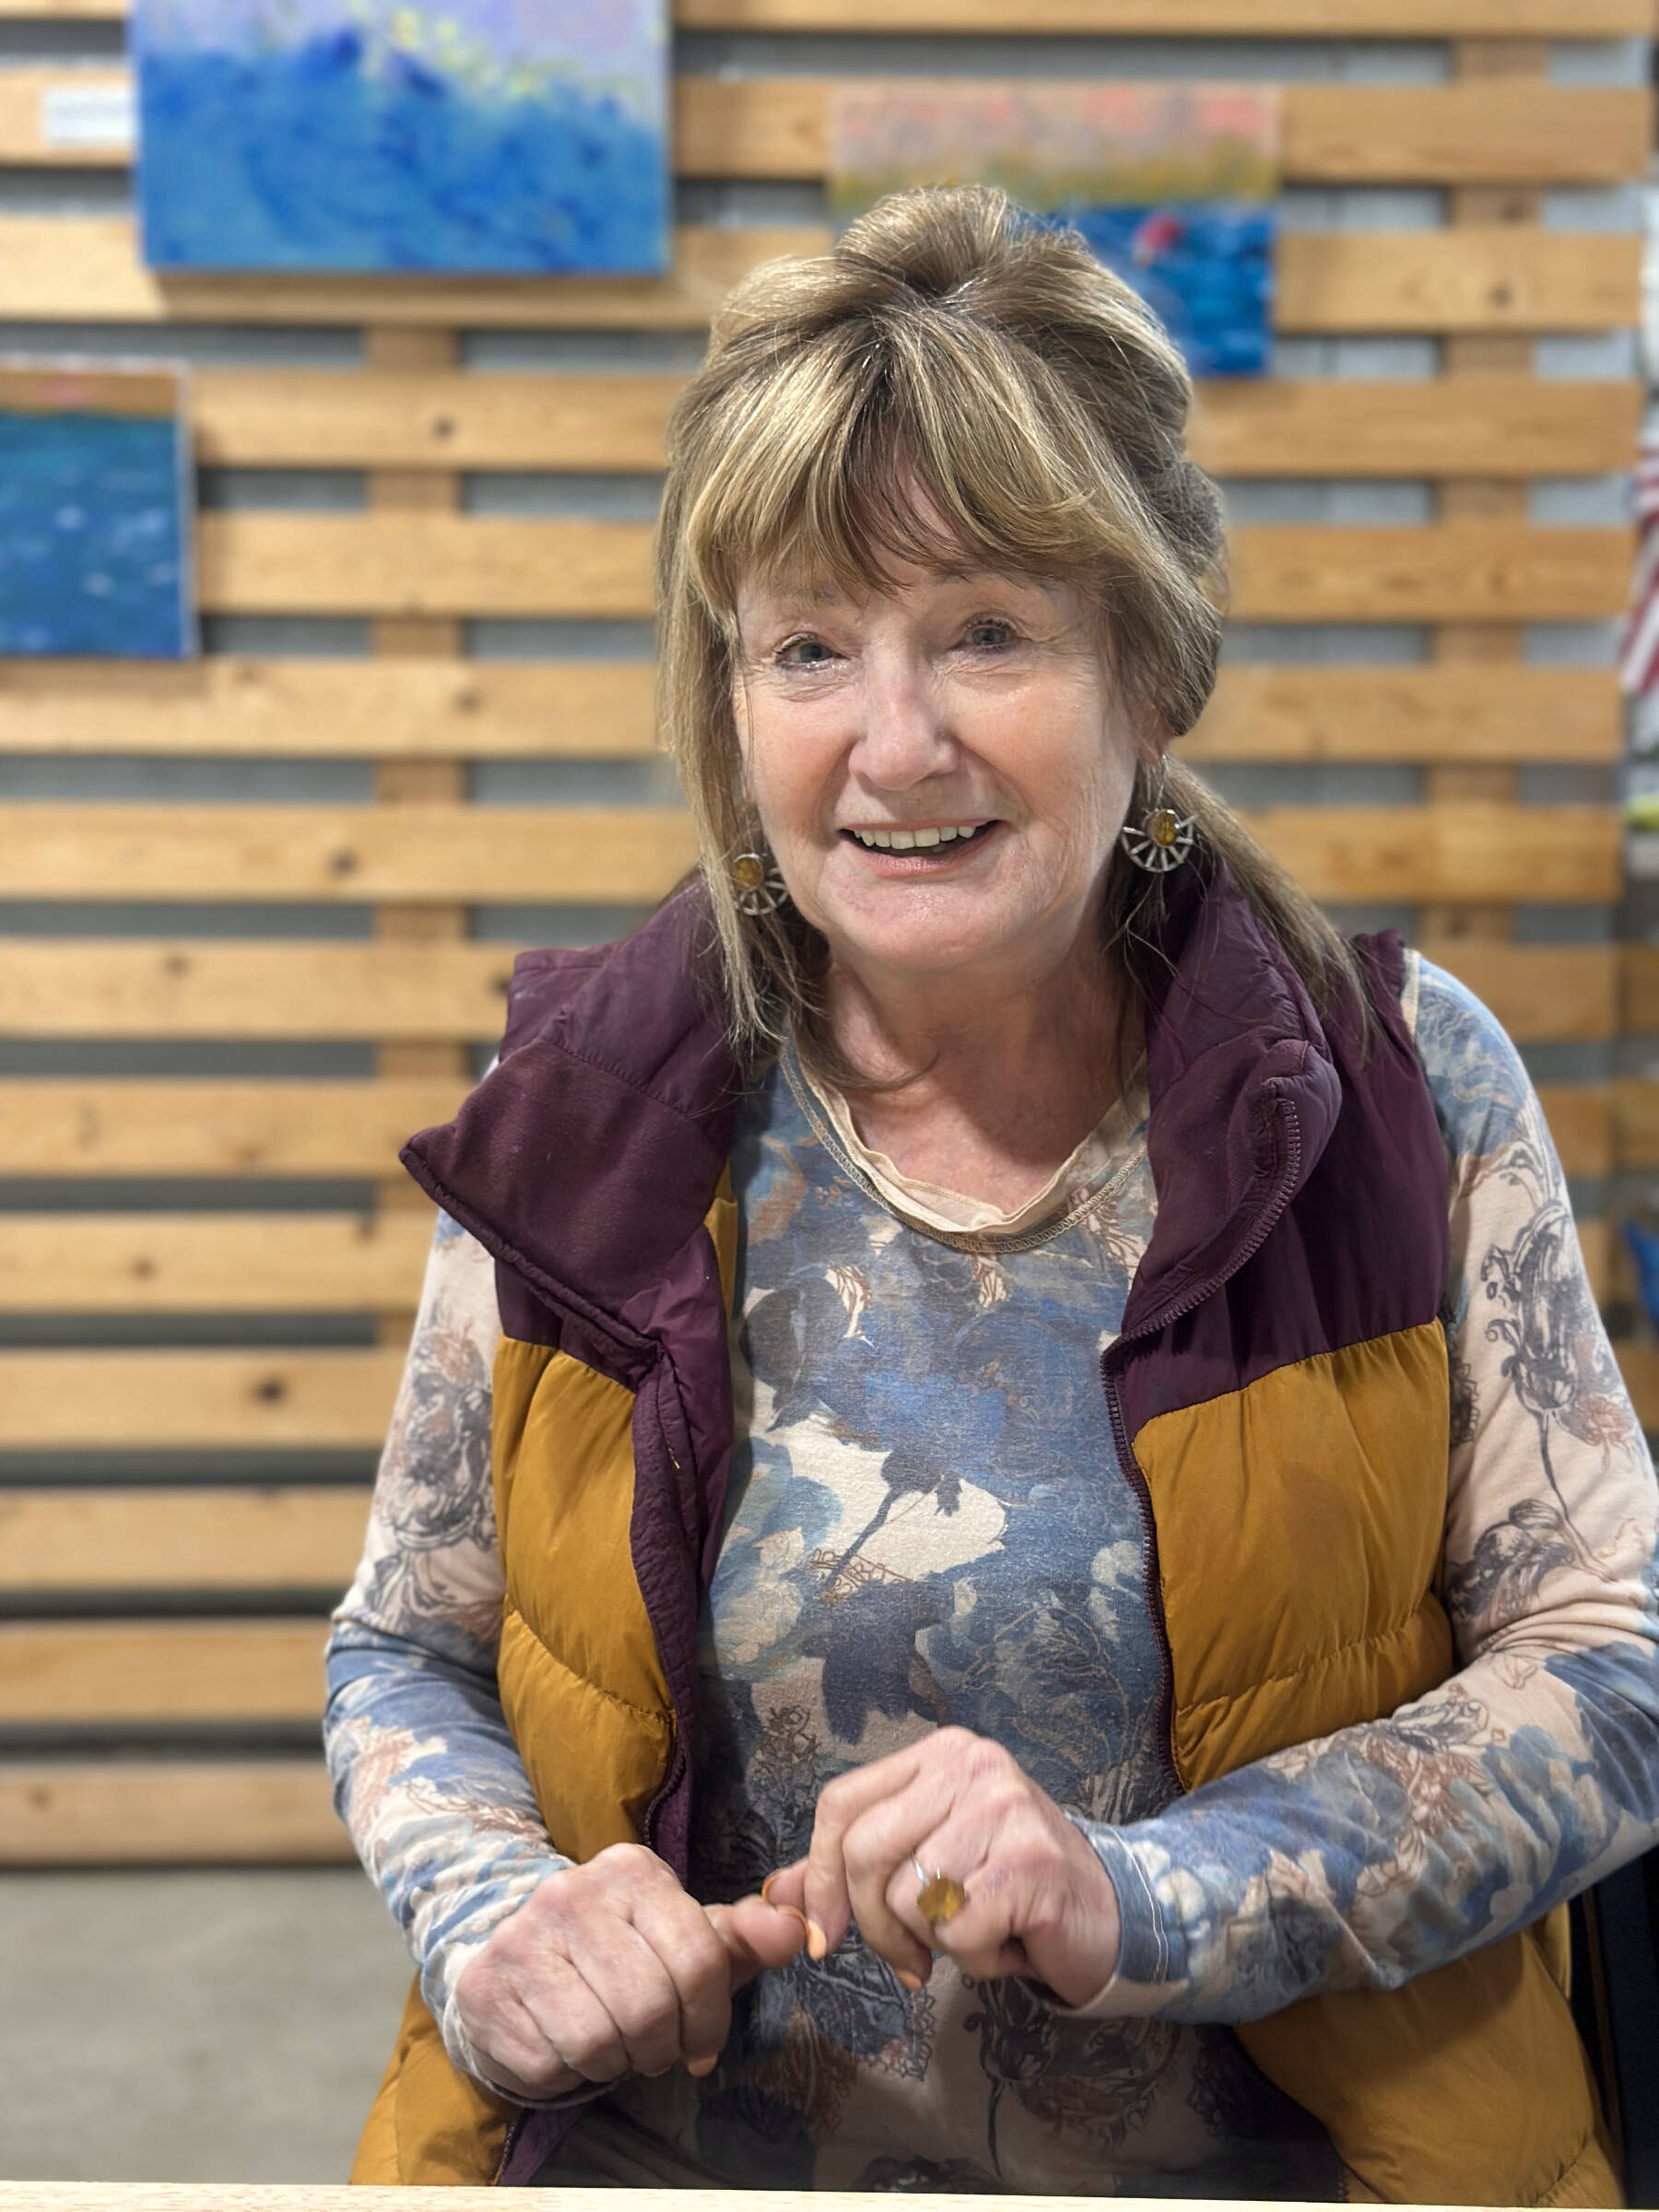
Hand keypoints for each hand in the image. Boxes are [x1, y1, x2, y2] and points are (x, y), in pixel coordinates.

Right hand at [453, 1841, 807, 2100]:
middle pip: (649, 2006)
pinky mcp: (486, 1988)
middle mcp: (572, 1892)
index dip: (711, 2019)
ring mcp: (521, 1937)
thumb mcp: (685, 1939)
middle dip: (661, 2046)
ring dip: (616, 2061)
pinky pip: (551, 2063)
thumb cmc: (620, 1955)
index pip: (698, 1957)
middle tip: (654, 2047)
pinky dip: (568, 2073)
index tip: (701, 2042)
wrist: (514, 1959)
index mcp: (632, 1870)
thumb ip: (745, 1936)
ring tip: (612, 2043)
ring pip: (599, 2040)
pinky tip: (566, 2045)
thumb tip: (798, 1929)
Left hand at [763, 1727, 1120, 2008]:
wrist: (1110, 1913)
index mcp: (939, 1754)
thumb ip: (852, 1870)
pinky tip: (1011, 1940)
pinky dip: (977, 1959)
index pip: (841, 1804)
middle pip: (864, 1851)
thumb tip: (775, 1894)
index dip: (818, 1875)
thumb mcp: (927, 1861)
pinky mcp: (1029, 1865)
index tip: (823, 1933)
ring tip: (981, 1927)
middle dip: (872, 1924)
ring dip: (935, 1941)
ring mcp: (1004, 1808)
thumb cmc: (1008, 1886)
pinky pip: (956, 1934)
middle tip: (909, 1958)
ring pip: (909, 1898)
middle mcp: (971, 1765)